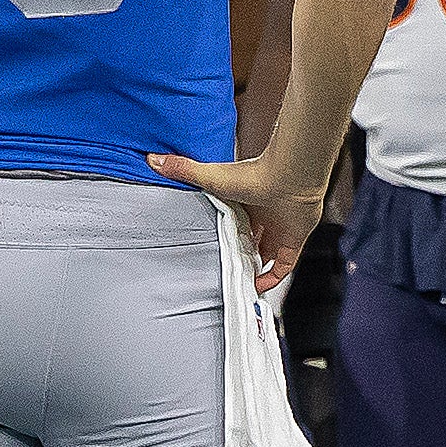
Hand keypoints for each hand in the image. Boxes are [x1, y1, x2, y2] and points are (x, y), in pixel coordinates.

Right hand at [149, 146, 319, 287]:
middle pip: (250, 239)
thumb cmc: (254, 174)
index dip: (225, 234)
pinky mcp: (292, 242)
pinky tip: (257, 286)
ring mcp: (279, 229)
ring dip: (254, 267)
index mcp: (245, 201)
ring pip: (266, 254)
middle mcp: (263, 216)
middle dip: (239, 252)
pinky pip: (283, 267)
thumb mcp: (211, 177)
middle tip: (224, 266)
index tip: (212, 245)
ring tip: (238, 281)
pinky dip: (272, 278)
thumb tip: (153, 159)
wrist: (289, 178)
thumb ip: (184, 169)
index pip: (234, 221)